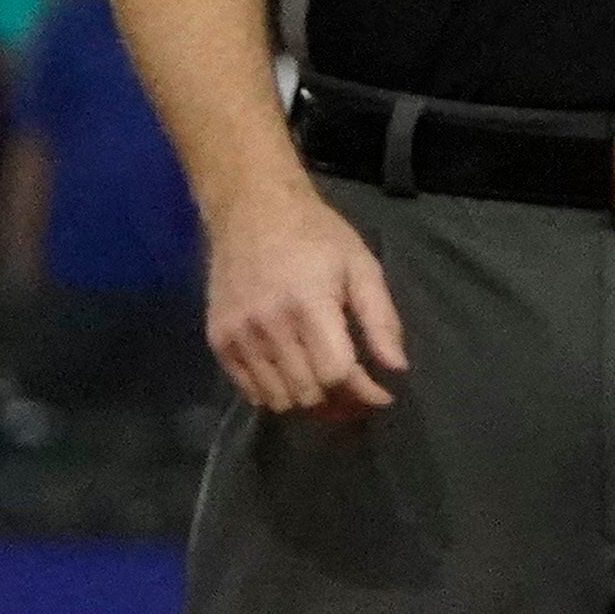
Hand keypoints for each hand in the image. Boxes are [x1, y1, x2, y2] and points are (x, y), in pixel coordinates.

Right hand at [202, 180, 408, 415]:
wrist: (251, 210)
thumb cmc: (316, 235)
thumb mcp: (361, 267)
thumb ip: (380, 319)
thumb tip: (397, 368)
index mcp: (309, 305)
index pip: (336, 373)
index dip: (364, 393)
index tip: (383, 396)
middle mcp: (269, 326)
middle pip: (308, 391)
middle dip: (340, 402)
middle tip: (358, 396)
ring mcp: (238, 335)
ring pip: (278, 398)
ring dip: (308, 403)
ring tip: (329, 392)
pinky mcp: (217, 340)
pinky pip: (248, 389)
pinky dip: (275, 393)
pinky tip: (294, 379)